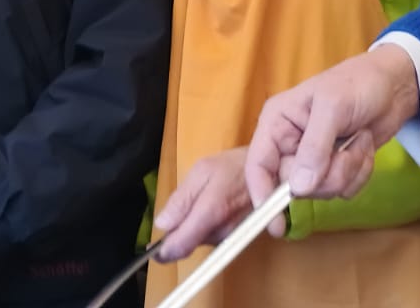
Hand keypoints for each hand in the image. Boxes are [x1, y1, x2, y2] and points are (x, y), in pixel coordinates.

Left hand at [151, 147, 251, 261]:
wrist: (269, 173)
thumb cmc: (233, 166)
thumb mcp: (202, 170)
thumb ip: (182, 199)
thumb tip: (162, 224)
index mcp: (209, 213)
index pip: (181, 246)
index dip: (163, 252)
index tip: (150, 250)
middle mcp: (220, 233)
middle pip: (188, 245)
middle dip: (177, 234)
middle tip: (177, 210)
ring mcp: (230, 238)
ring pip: (198, 242)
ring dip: (191, 229)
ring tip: (197, 203)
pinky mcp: (236, 239)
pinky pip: (211, 239)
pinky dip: (203, 228)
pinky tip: (208, 209)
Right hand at [243, 48, 419, 236]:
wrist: (394, 86)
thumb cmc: (357, 84)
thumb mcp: (333, 108)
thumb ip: (314, 148)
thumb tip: (298, 188)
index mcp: (278, 123)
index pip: (258, 165)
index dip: (262, 194)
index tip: (275, 223)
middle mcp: (290, 143)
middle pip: (294, 185)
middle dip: (326, 174)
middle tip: (344, 152)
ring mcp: (313, 158)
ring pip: (322, 190)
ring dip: (348, 170)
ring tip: (358, 140)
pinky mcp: (336, 167)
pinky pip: (343, 190)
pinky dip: (360, 172)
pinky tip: (364, 146)